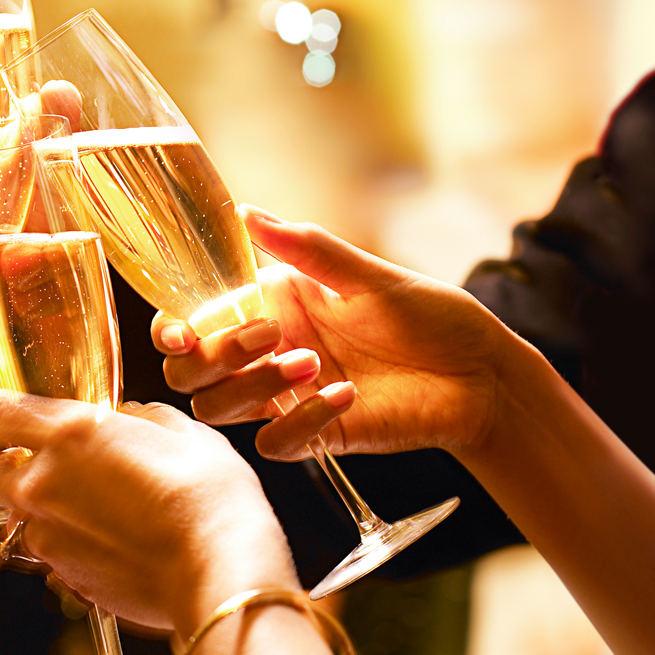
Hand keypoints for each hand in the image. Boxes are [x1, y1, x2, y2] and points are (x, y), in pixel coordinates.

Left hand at [0, 394, 296, 634]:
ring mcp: (48, 534)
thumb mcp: (182, 432)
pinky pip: (44, 555)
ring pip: (12, 519)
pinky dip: (62, 547)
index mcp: (69, 433)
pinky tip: (106, 544)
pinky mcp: (62, 575)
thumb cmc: (211, 496)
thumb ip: (138, 419)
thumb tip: (126, 421)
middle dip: (4, 469)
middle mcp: (44, 482)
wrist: (220, 570)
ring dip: (35, 512)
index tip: (5, 418)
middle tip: (41, 467)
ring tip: (84, 512)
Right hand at [154, 208, 513, 460]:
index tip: (183, 329)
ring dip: (253, 386)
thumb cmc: (432, 317)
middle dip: (215, 354)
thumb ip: (305, 248)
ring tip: (314, 363)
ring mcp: (287, 399)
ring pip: (218, 408)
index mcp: (271, 308)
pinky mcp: (314, 436)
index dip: (171, 330)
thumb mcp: (369, 274)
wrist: (483, 373)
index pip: (194, 323)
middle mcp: (267, 355)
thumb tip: (245, 211)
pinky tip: (346, 395)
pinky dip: (300, 420)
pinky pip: (272, 443)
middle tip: (270, 336)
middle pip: (190, 372)